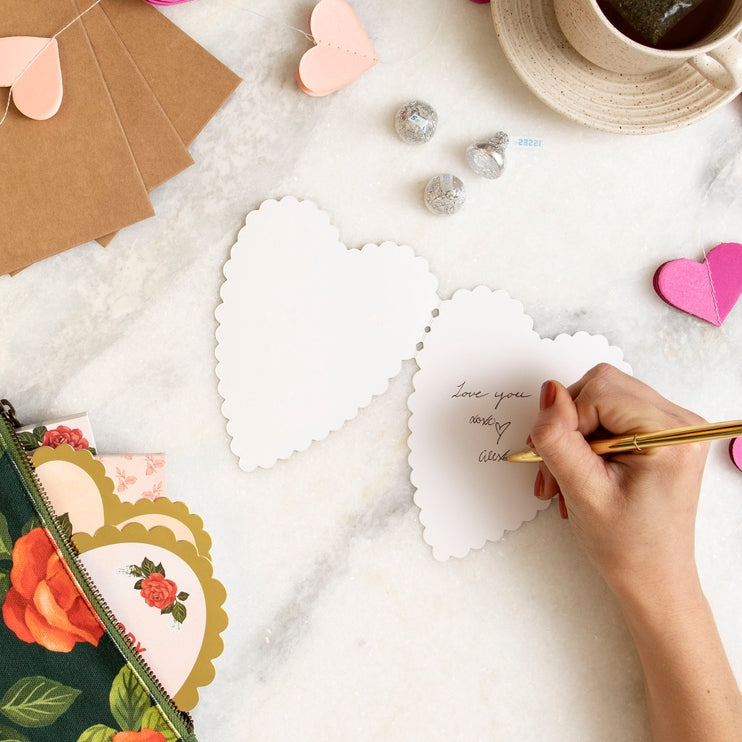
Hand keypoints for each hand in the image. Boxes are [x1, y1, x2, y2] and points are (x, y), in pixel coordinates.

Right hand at [528, 363, 708, 604]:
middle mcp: (679, 422)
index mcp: (670, 434)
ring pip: (600, 397)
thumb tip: (549, 390)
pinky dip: (585, 438)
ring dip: (572, 433)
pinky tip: (580, 470)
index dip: (568, 422)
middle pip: (601, 386)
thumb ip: (559, 437)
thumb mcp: (582, 490)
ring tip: (564, 476)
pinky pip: (609, 413)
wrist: (652, 576)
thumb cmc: (626, 545)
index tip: (558, 463)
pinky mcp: (658, 432)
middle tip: (553, 468)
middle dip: (568, 424)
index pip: (600, 392)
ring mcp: (670, 425)